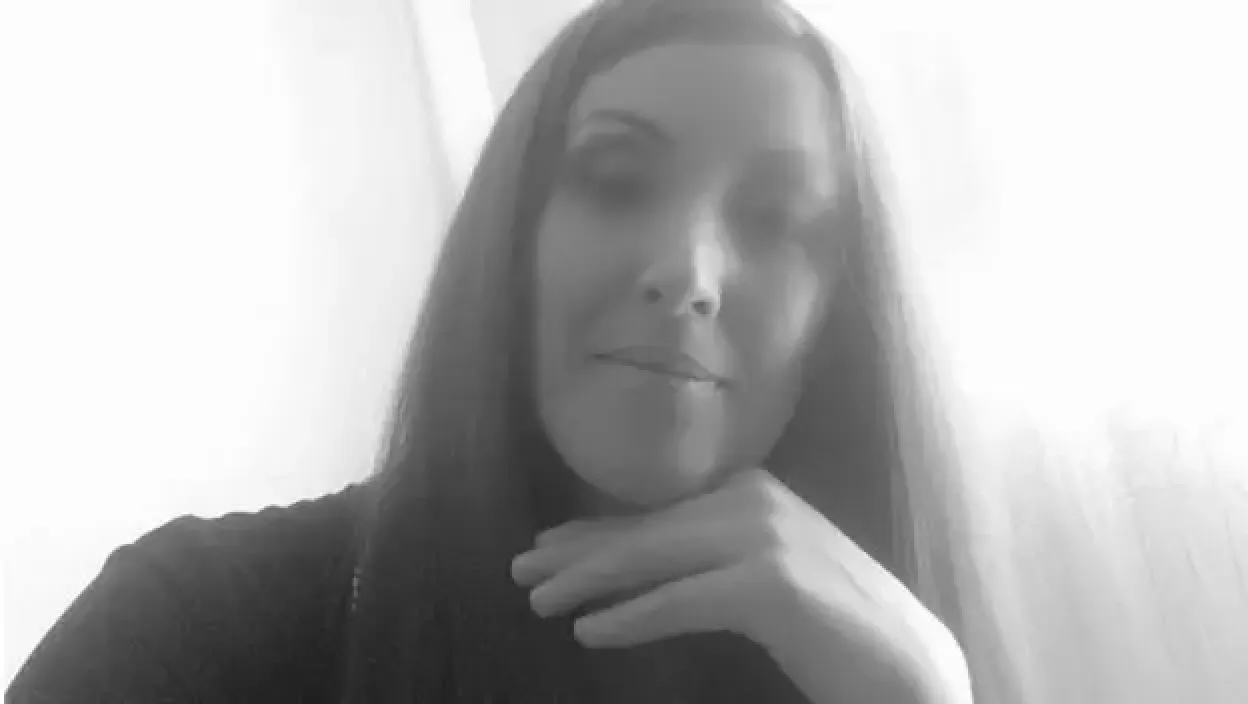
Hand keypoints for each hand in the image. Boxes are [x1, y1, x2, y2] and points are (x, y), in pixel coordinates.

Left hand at [511, 468, 972, 703]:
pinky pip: (679, 602)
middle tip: (521, 571)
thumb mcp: (759, 575)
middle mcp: (752, 500)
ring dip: (587, 583)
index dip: (593, 532)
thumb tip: (625, 559)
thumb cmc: (831, 622)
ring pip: (652, 560)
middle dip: (576, 554)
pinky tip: (592, 632)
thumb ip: (702, 557)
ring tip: (539, 603)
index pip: (654, 515)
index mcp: (750, 491)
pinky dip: (631, 618)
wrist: (906, 662)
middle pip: (644, 532)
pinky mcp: (769, 583)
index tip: (545, 547)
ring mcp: (763, 537)